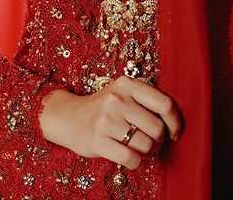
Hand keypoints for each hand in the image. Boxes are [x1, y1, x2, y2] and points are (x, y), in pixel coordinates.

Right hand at [39, 77, 182, 169]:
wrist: (68, 117)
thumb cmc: (104, 109)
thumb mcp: (122, 93)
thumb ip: (146, 100)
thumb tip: (176, 121)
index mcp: (126, 84)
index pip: (164, 103)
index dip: (175, 122)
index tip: (174, 132)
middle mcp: (116, 99)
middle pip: (157, 128)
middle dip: (156, 139)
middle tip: (145, 138)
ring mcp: (106, 119)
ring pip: (146, 146)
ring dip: (144, 151)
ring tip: (132, 144)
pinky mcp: (98, 140)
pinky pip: (132, 159)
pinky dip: (133, 161)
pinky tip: (124, 153)